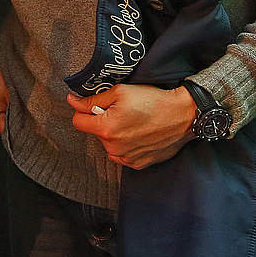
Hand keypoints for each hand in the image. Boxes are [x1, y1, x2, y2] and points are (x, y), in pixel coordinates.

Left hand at [68, 85, 196, 169]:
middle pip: (95, 133)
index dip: (84, 111)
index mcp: (106, 129)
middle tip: (122, 112)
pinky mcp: (138, 164)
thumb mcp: (120, 92)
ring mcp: (126, 158)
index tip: (96, 106)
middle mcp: (114, 148)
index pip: (78, 122)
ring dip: (115, 135)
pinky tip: (139, 134)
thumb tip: (72, 102)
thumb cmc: (153, 101)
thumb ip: (93, 100)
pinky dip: (126, 145)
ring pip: (108, 144)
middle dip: (103, 122)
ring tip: (134, 123)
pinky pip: (122, 154)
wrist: (182, 115)